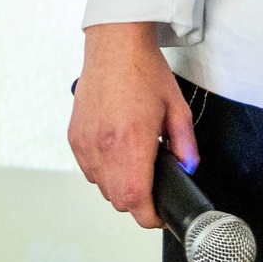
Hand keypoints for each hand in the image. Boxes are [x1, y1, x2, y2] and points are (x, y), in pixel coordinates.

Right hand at [68, 21, 196, 227]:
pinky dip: (103, 170)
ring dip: (119, 185)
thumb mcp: (177, 108)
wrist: (114, 45)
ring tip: (134, 163)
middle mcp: (103, 147)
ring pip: (101, 187)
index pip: (135, 201)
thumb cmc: (143, 71)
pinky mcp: (74, 137)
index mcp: (131, 142)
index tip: (160, 213)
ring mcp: (85, 143)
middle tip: (152, 185)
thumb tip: (188, 168)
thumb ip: (185, 145)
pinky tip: (116, 150)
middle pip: (118, 200)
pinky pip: (88, 170)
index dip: (150, 216)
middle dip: (137, 200)